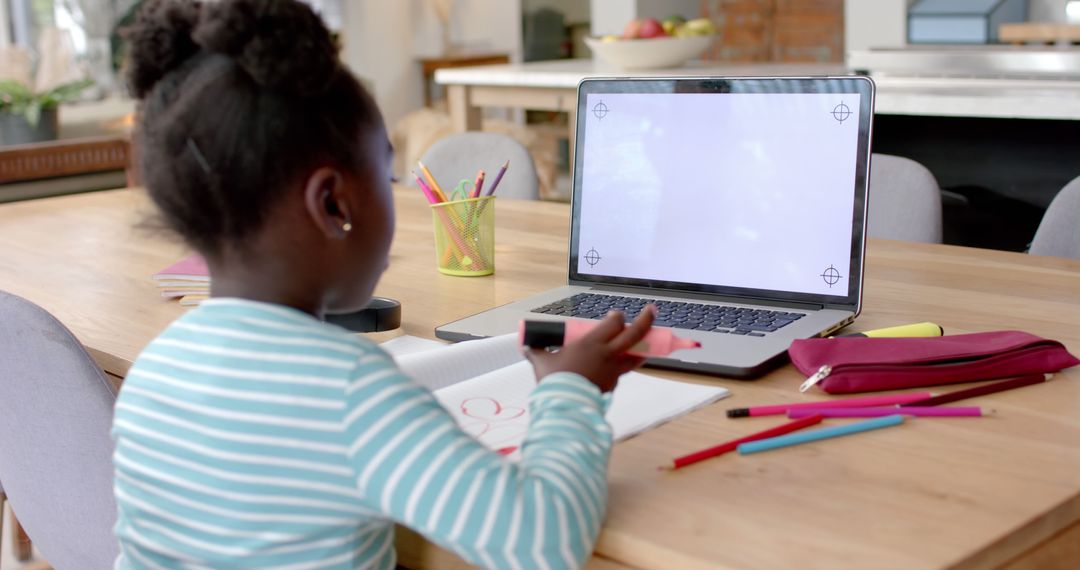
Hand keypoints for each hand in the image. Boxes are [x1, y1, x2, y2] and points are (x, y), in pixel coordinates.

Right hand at [524, 306, 655, 392]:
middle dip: (646, 320)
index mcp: (592, 343)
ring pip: (637, 355)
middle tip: (651, 310)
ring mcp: (614, 370)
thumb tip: (527, 347)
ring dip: (644, 346)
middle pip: (635, 333)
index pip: (614, 323)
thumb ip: (537, 352)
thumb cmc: (555, 380)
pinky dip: (622, 367)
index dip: (617, 317)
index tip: (615, 315)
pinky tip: (616, 367)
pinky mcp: (613, 384)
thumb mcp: (542, 362)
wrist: (566, 406)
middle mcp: (608, 354)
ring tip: (649, 341)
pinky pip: (622, 372)